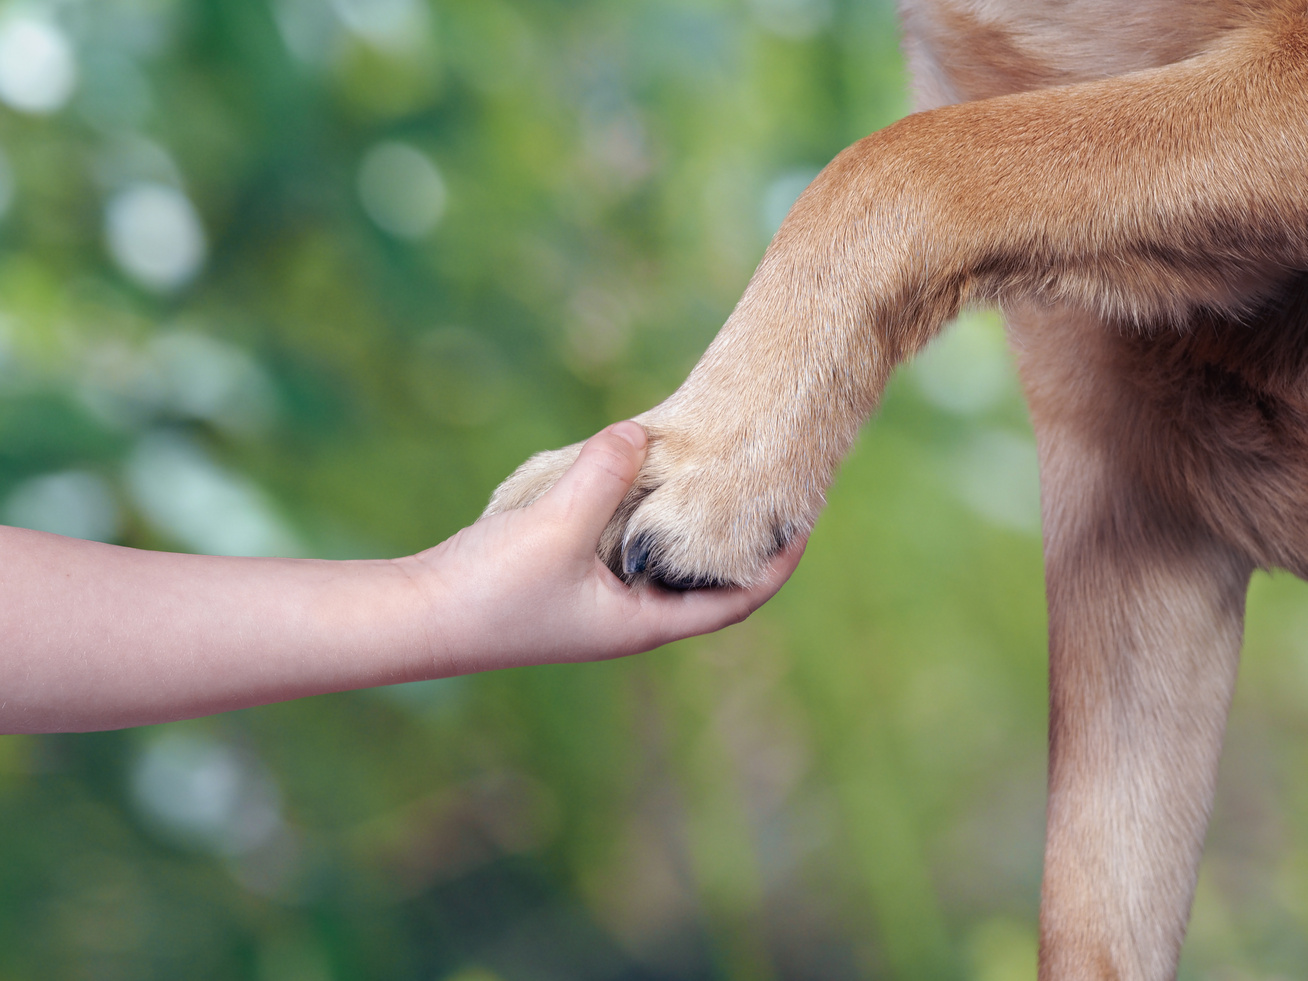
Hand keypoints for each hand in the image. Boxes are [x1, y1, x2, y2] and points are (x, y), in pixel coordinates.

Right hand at [405, 421, 805, 675]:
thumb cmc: (492, 591)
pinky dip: (641, 508)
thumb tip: (639, 433)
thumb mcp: (557, 526)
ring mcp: (600, 597)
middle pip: (706, 576)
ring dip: (688, 517)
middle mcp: (630, 614)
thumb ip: (603, 476)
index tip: (806, 515)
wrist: (417, 615)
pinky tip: (639, 468)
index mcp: (644, 622)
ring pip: (663, 554)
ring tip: (712, 467)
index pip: (738, 600)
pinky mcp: (569, 574)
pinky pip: (624, 539)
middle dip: (737, 534)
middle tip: (764, 481)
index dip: (779, 562)